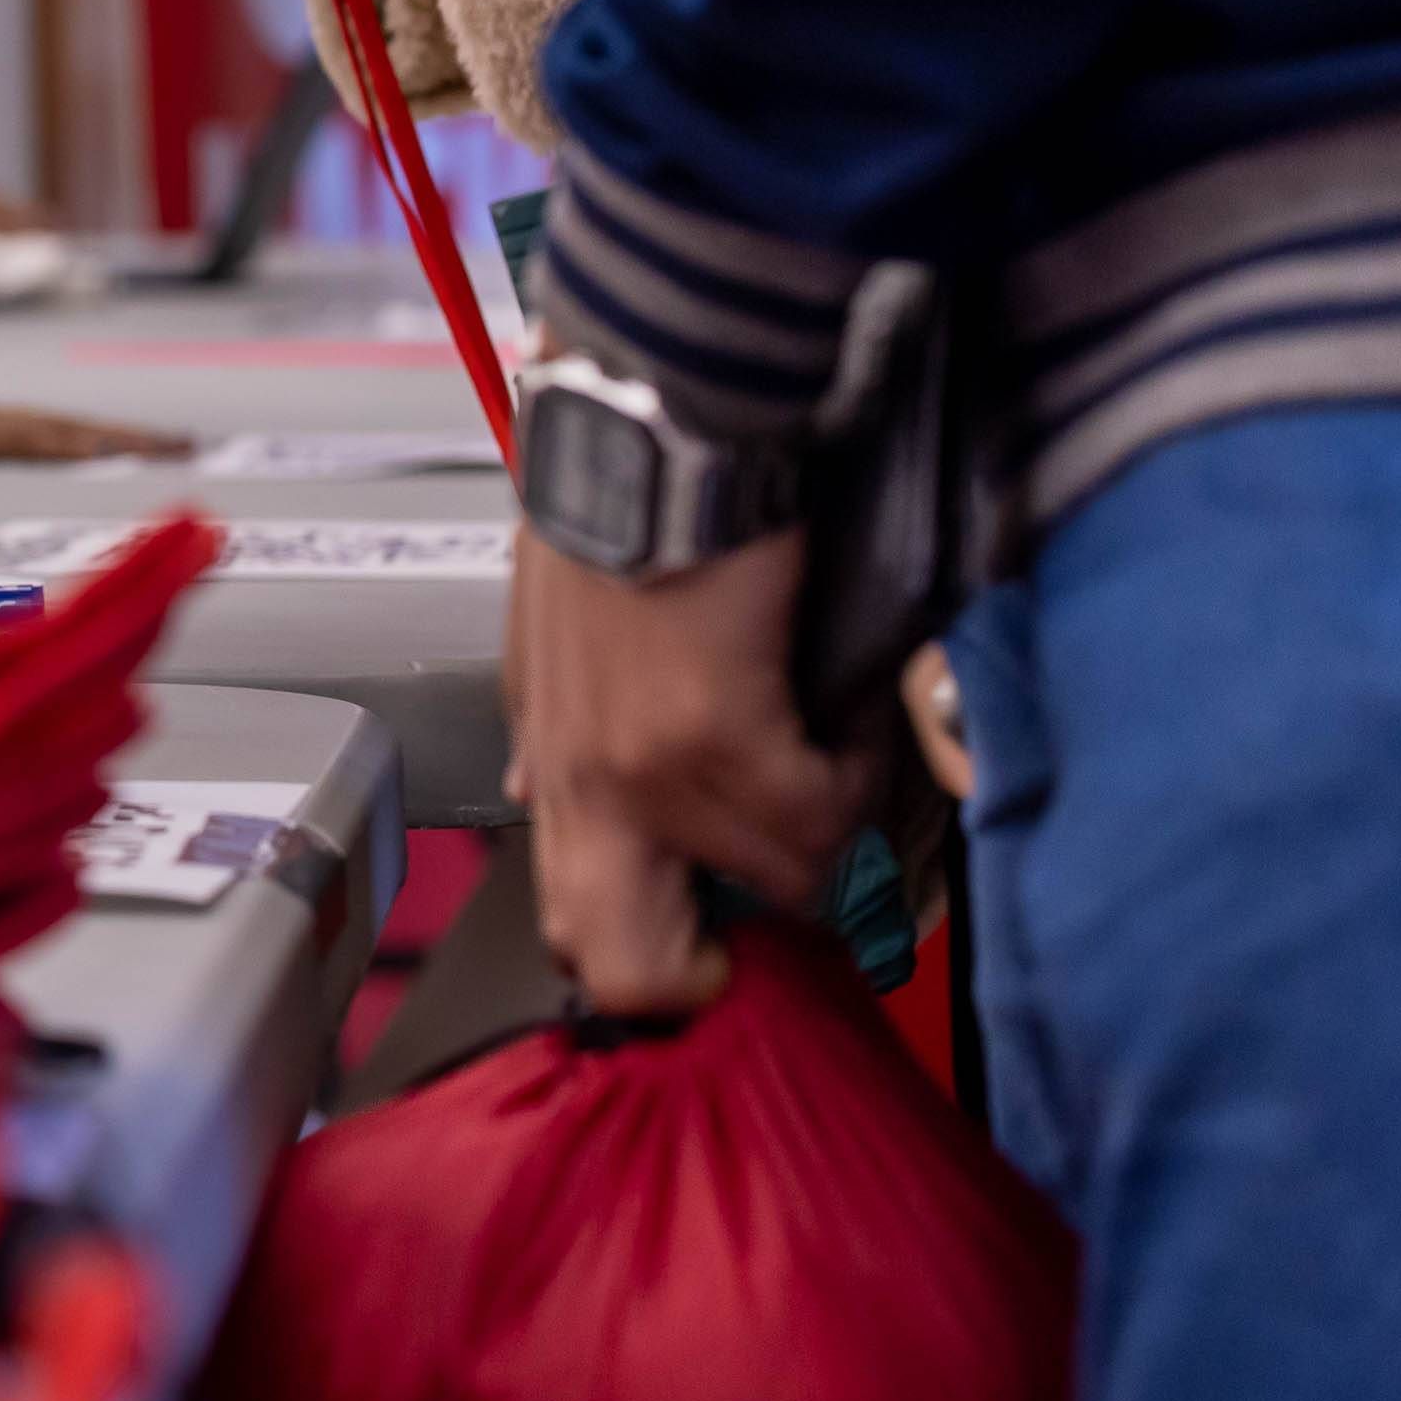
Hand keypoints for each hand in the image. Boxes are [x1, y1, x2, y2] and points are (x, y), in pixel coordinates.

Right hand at [0, 348, 182, 460]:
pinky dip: (63, 444)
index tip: (144, 444)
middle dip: (130, 436)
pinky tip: (95, 451)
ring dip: (115, 438)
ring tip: (166, 446)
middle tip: (188, 443)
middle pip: (69, 427)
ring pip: (58, 430)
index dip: (99, 438)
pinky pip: (22, 440)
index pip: (49, 432)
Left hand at [505, 530, 866, 1013]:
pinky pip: (821, 811)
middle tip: (775, 899)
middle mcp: (582, 787)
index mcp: (546, 762)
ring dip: (820, 828)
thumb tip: (549, 798)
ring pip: (776, 878)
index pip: (578, 935)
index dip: (657, 966)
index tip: (720, 941)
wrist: (652, 431)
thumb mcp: (556, 643)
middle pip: (635, 969)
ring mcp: (642, 773)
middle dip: (719, 969)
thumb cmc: (615, 517)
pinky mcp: (714, 737)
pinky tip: (840, 710)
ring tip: (822, 747)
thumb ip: (565, 737)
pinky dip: (854, 769)